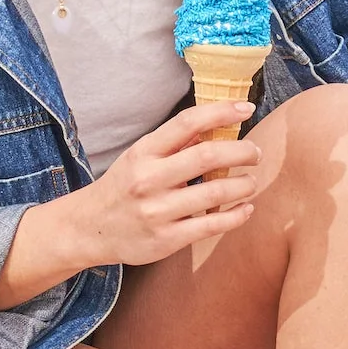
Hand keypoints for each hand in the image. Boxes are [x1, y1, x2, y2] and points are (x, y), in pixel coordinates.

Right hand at [81, 101, 262, 265]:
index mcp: (143, 152)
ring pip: (214, 193)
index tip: (246, 108)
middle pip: (207, 156)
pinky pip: (211, 225)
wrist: (91, 228)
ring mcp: (157, 211)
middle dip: (242, 151)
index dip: (221, 111)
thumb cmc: (123, 187)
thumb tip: (214, 125)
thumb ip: (173, 144)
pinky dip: (236, 215)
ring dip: (243, 185)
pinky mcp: (167, 239)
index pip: (187, 123)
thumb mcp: (139, 157)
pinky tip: (246, 208)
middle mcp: (149, 179)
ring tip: (252, 182)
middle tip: (256, 153)